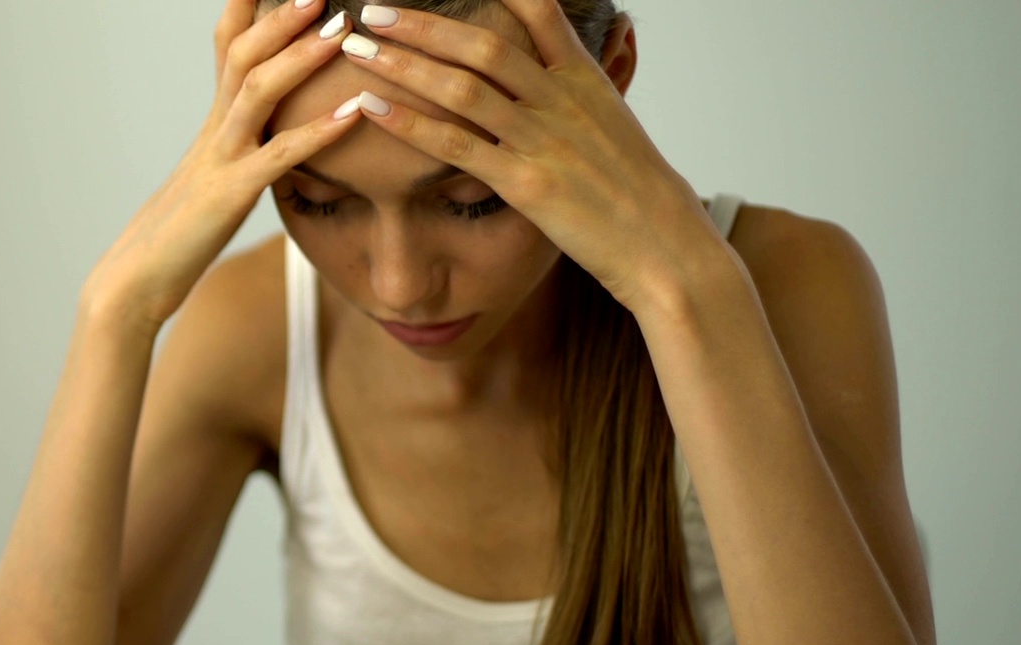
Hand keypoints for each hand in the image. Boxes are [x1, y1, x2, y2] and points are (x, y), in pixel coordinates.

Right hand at [81, 0, 359, 332]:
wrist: (136, 281)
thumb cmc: (179, 237)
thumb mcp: (216, 182)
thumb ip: (243, 152)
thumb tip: (275, 141)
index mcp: (213, 124)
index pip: (227, 46)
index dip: (249, 8)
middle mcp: (214, 130)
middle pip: (240, 52)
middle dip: (279, 16)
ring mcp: (219, 159)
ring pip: (256, 90)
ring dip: (299, 55)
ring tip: (339, 27)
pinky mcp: (230, 196)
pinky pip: (279, 156)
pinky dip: (319, 131)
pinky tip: (355, 114)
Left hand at [336, 0, 724, 313]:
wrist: (665, 246)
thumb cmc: (638, 193)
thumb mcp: (615, 127)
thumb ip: (584, 92)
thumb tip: (567, 73)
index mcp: (584, 80)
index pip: (537, 12)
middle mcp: (561, 100)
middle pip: (482, 43)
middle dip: (421, 23)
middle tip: (372, 8)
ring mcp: (543, 140)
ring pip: (461, 87)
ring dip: (402, 62)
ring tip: (355, 47)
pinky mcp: (526, 184)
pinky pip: (456, 145)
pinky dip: (409, 123)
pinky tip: (372, 106)